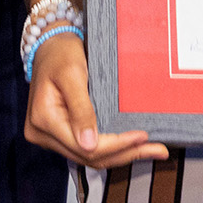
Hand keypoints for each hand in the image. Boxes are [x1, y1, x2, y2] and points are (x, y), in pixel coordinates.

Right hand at [24, 30, 166, 168]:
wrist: (48, 45)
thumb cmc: (61, 53)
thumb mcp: (72, 74)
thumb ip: (81, 108)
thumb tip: (89, 145)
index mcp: (44, 121)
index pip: (86, 146)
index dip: (117, 144)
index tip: (143, 136)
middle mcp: (43, 135)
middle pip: (89, 156)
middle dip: (125, 153)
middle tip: (159, 149)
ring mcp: (49, 138)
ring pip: (89, 157)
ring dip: (121, 155)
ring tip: (152, 150)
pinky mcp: (60, 135)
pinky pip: (86, 149)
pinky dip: (110, 149)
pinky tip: (132, 147)